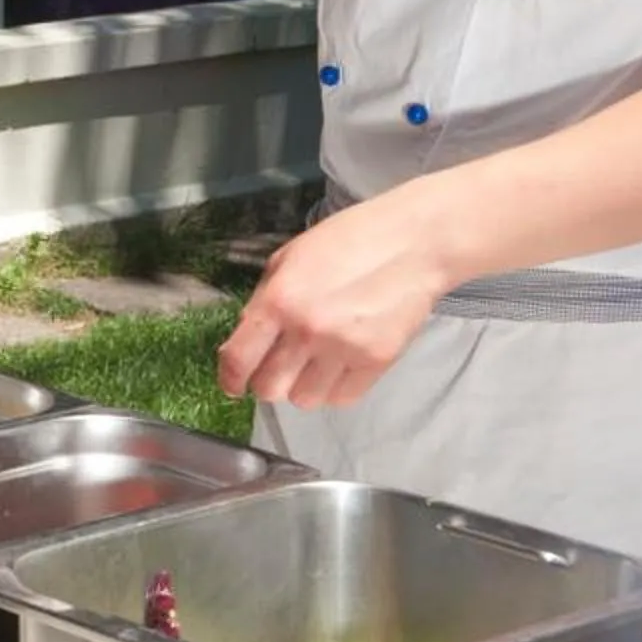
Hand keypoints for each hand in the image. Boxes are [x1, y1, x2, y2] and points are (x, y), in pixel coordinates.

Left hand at [217, 195, 453, 410]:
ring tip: (311, 364)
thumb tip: (247, 337)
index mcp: (280, 299)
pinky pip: (342, 399)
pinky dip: (334, 389)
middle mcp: (308, 330)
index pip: (239, 358)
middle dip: (265, 382)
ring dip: (301, 387)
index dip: (229, 378)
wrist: (411, 244)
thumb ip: (264, 299)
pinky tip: (337, 366)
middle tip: (275, 368)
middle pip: (269, 389)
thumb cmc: (348, 240)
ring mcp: (344, 349)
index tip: (232, 384)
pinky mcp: (377, 362)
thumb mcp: (290, 257)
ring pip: (305, 400)